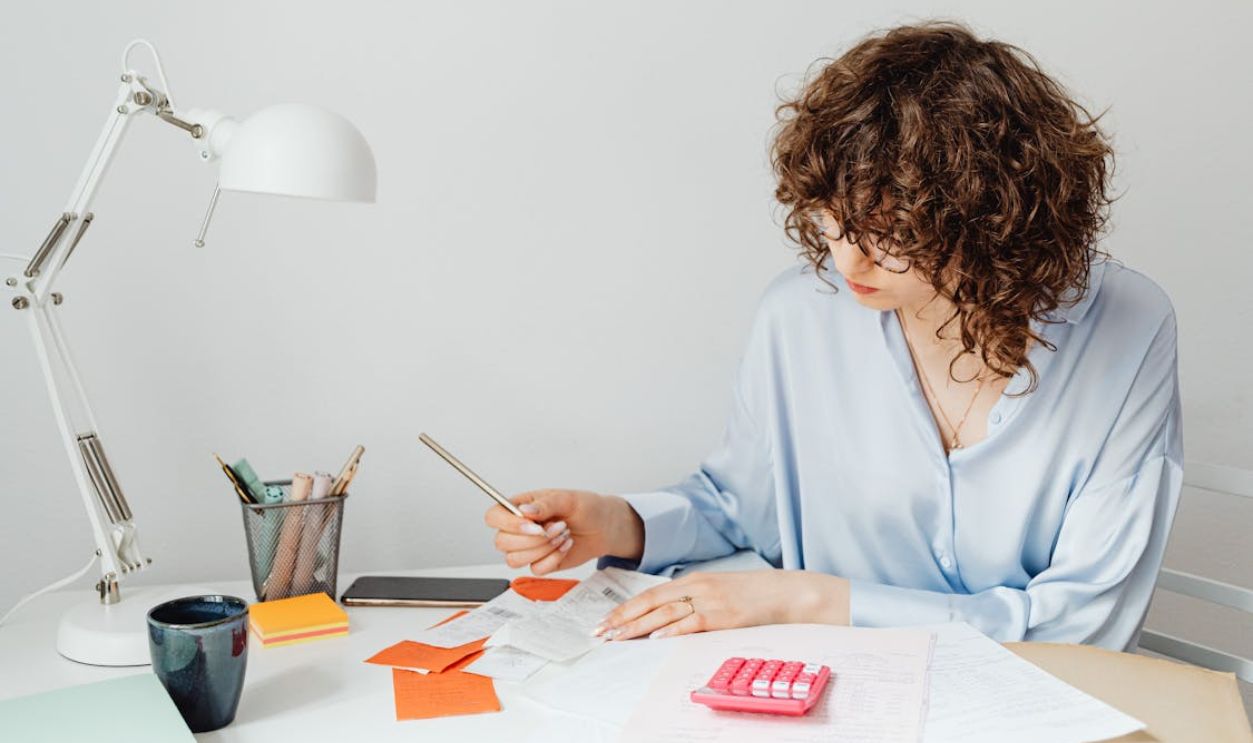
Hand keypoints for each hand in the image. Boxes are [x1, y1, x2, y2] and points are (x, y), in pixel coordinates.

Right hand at [484, 489, 643, 574]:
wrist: (603, 528)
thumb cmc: (586, 508)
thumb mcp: (568, 499)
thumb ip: (546, 504)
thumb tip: (525, 511)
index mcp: (520, 507)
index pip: (494, 516)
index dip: (508, 524)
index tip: (534, 526)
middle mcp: (519, 528)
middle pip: (501, 542)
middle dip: (533, 539)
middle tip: (557, 527)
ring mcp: (528, 547)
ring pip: (514, 559)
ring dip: (542, 549)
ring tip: (562, 535)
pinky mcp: (540, 562)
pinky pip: (535, 569)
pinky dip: (553, 559)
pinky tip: (565, 547)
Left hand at [594, 570, 849, 639]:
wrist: (786, 592)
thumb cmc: (752, 594)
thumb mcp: (718, 590)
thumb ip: (693, 598)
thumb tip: (667, 616)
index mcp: (693, 580)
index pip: (650, 594)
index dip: (626, 608)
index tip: (606, 622)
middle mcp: (697, 587)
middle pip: (651, 603)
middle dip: (622, 619)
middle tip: (601, 633)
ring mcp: (710, 600)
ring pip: (665, 614)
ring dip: (638, 627)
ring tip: (617, 638)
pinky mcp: (724, 615)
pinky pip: (692, 623)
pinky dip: (671, 632)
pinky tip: (655, 639)